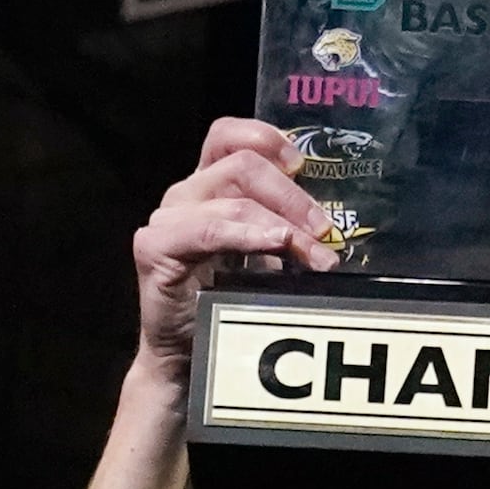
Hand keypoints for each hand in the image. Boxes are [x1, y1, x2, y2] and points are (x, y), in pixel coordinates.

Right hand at [133, 117, 339, 389]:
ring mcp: (168, 218)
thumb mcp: (267, 256)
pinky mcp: (155, 246)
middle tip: (325, 232)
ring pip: (234, 198)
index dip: (265, 137)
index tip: (303, 165)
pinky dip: (246, 234)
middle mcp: (186, 193)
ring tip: (314, 257)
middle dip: (292, 196)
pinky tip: (274, 245)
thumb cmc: (228, 302)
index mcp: (209, 185)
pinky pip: (208, 229)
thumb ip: (287, 229)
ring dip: (283, 225)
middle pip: (242, 165)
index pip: (229, 135)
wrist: (189, 353)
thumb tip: (334, 228)